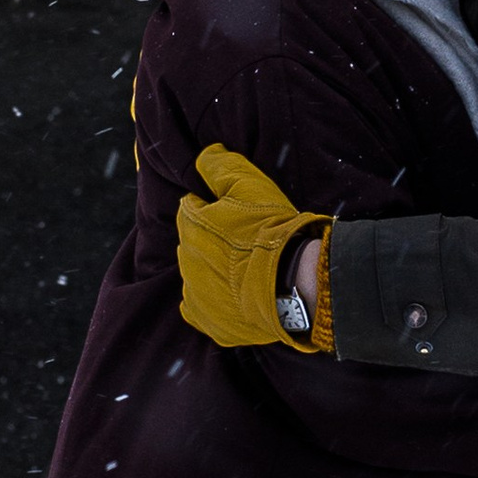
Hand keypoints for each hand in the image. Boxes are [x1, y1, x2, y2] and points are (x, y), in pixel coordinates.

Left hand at [176, 146, 333, 350]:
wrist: (291, 282)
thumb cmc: (270, 230)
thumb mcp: (249, 184)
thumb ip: (220, 166)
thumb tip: (204, 156)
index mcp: (190, 225)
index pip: (192, 208)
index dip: (214, 207)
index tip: (236, 212)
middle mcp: (185, 259)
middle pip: (194, 242)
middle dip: (212, 240)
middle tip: (244, 241)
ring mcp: (196, 293)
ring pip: (198, 275)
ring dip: (214, 270)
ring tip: (244, 268)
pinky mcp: (209, 321)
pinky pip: (201, 308)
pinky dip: (214, 301)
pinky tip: (233, 295)